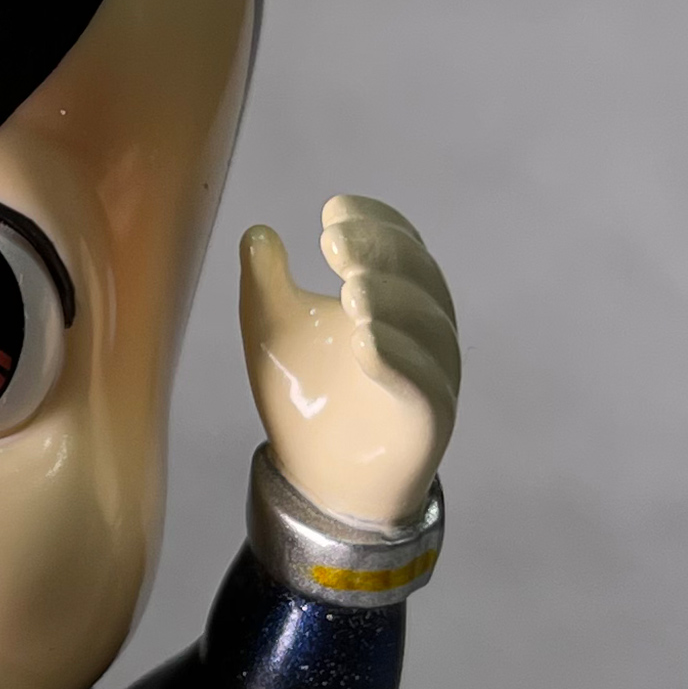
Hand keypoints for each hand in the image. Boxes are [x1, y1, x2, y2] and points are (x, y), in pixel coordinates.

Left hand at [237, 195, 458, 530]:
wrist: (319, 476)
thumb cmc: (307, 395)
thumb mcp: (273, 332)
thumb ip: (264, 282)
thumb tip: (255, 233)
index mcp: (395, 295)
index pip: (399, 246)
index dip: (374, 223)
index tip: (332, 211)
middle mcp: (422, 328)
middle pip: (417, 279)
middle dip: (380, 253)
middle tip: (336, 241)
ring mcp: (432, 373)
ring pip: (427, 328)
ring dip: (393, 302)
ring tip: (353, 288)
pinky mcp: (429, 419)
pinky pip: (423, 385)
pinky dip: (399, 361)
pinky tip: (366, 343)